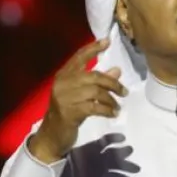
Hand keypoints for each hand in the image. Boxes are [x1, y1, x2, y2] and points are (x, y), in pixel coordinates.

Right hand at [28, 38, 127, 162]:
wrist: (52, 135)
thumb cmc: (67, 112)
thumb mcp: (80, 95)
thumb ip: (96, 82)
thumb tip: (117, 70)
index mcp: (63, 75)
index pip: (79, 57)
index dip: (93, 48)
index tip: (107, 41)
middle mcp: (62, 83)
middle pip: (93, 76)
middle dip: (112, 83)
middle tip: (124, 91)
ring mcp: (64, 97)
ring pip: (95, 92)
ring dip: (111, 99)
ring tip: (117, 106)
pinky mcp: (70, 112)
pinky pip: (94, 107)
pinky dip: (107, 110)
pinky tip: (113, 113)